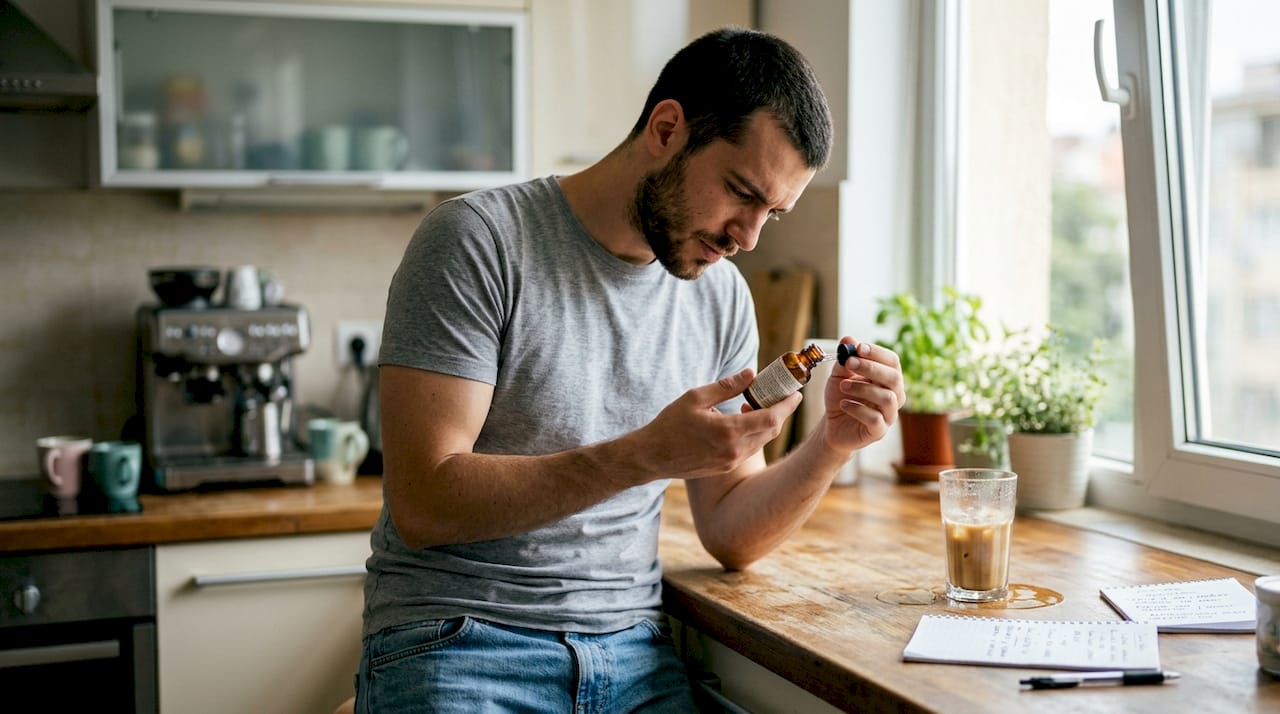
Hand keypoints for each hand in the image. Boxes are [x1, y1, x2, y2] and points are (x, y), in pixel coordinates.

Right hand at [636, 368, 799, 479]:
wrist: (652, 456)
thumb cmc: (670, 424)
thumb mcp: (695, 398)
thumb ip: (726, 387)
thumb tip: (751, 374)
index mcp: (728, 431)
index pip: (771, 418)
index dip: (787, 405)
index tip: (795, 393)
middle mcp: (734, 450)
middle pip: (771, 431)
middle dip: (780, 412)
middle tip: (781, 395)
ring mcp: (730, 462)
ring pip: (761, 441)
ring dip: (766, 423)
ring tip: (757, 404)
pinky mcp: (726, 468)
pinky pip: (749, 449)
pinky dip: (753, 433)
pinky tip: (742, 420)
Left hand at [821, 338, 904, 453]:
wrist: (832, 424)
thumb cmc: (841, 396)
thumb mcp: (839, 375)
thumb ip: (845, 359)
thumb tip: (848, 339)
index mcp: (887, 378)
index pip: (892, 361)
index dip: (877, 353)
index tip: (859, 348)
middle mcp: (894, 395)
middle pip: (894, 378)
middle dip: (871, 367)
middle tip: (849, 363)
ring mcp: (888, 414)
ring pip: (887, 398)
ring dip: (862, 388)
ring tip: (843, 387)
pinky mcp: (878, 431)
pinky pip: (875, 419)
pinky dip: (857, 409)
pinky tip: (844, 404)